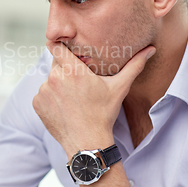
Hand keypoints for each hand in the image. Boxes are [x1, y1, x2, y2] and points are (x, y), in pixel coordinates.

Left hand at [32, 40, 155, 156]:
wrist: (87, 142)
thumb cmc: (104, 114)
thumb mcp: (119, 88)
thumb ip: (134, 66)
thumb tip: (150, 49)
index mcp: (73, 69)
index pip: (55, 45)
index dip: (58, 44)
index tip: (62, 46)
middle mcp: (55, 77)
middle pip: (55, 63)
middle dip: (64, 67)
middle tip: (77, 80)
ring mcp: (44, 90)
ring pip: (49, 79)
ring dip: (58, 84)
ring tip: (72, 97)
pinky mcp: (37, 103)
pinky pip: (42, 93)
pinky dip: (50, 97)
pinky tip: (64, 107)